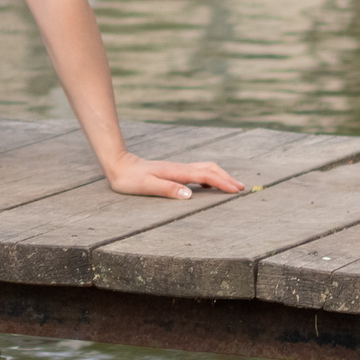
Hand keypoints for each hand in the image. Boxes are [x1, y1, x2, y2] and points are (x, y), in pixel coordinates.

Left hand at [104, 153, 245, 199]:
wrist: (118, 165)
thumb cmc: (130, 179)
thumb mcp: (147, 186)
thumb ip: (168, 189)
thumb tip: (190, 195)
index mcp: (177, 172)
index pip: (206, 176)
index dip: (223, 183)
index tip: (237, 190)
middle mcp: (179, 168)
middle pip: (209, 169)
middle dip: (226, 177)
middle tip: (241, 188)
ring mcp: (177, 168)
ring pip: (204, 168)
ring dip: (219, 176)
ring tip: (231, 186)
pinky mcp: (173, 171)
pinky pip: (196, 172)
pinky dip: (208, 177)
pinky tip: (208, 187)